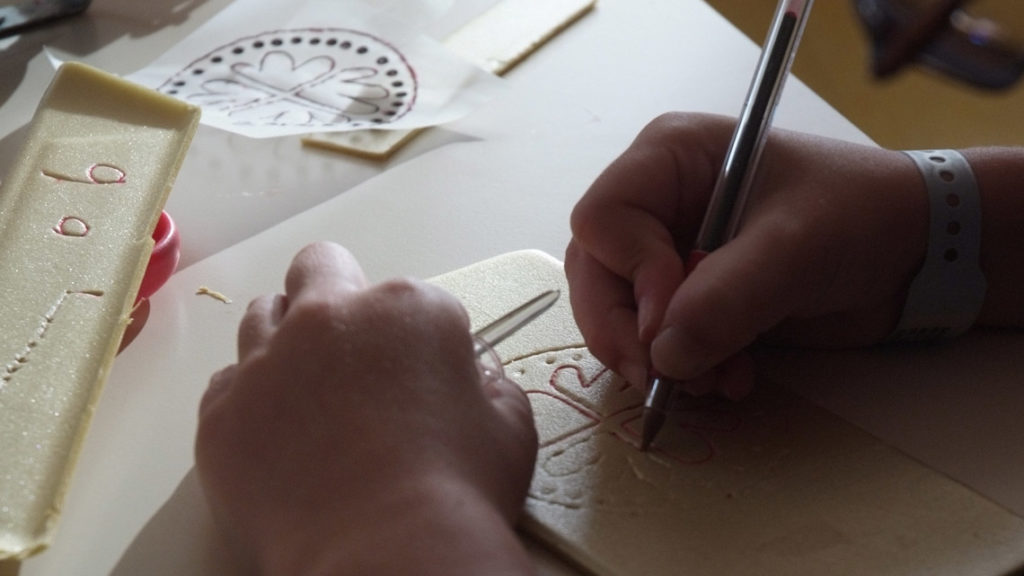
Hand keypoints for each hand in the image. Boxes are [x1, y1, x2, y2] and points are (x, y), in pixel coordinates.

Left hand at [195, 242, 536, 574]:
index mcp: (406, 309)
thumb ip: (492, 388)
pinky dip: (251, 402)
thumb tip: (476, 381)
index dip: (415, 338)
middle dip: (335, 295)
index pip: (408, 298)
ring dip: (286, 342)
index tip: (421, 377)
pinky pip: (227, 386)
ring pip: (262, 318)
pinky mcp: (221, 414)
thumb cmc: (461, 492)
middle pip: (318, 269)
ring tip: (309, 398)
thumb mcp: (510, 429)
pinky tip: (278, 442)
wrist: (387, 554)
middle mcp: (329, 318)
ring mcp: (266, 363)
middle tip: (351, 352)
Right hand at [565, 112, 927, 398]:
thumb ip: (727, 298)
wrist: (911, 253)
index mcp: (669, 159)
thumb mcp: (794, 249)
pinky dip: (685, 367)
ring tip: (720, 380)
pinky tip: (732, 376)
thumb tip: (663, 357)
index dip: (627, 275)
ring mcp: (667, 251)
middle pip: (596, 274)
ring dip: (660, 359)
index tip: (668, 322)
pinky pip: (656, 339)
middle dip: (627, 332)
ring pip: (618, 314)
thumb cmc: (859, 215)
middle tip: (663, 379)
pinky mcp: (687, 295)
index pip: (603, 220)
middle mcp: (655, 204)